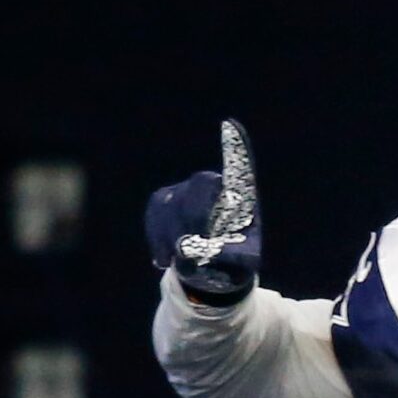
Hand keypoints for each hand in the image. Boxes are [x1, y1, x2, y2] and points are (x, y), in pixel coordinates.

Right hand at [145, 120, 260, 304]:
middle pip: (200, 186)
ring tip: (179, 261)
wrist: (212, 272)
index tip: (229, 124)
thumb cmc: (233, 266)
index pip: (238, 169)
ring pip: (172, 200)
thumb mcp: (241, 266)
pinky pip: (156, 210)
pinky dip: (157, 235)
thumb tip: (206, 250)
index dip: (234, 148)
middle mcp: (215, 188)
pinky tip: (165, 258)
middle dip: (192, 216)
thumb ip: (230, 256)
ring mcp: (188, 192)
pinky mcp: (167, 202)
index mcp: (241, 200)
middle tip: (189, 249)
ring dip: (172, 233)